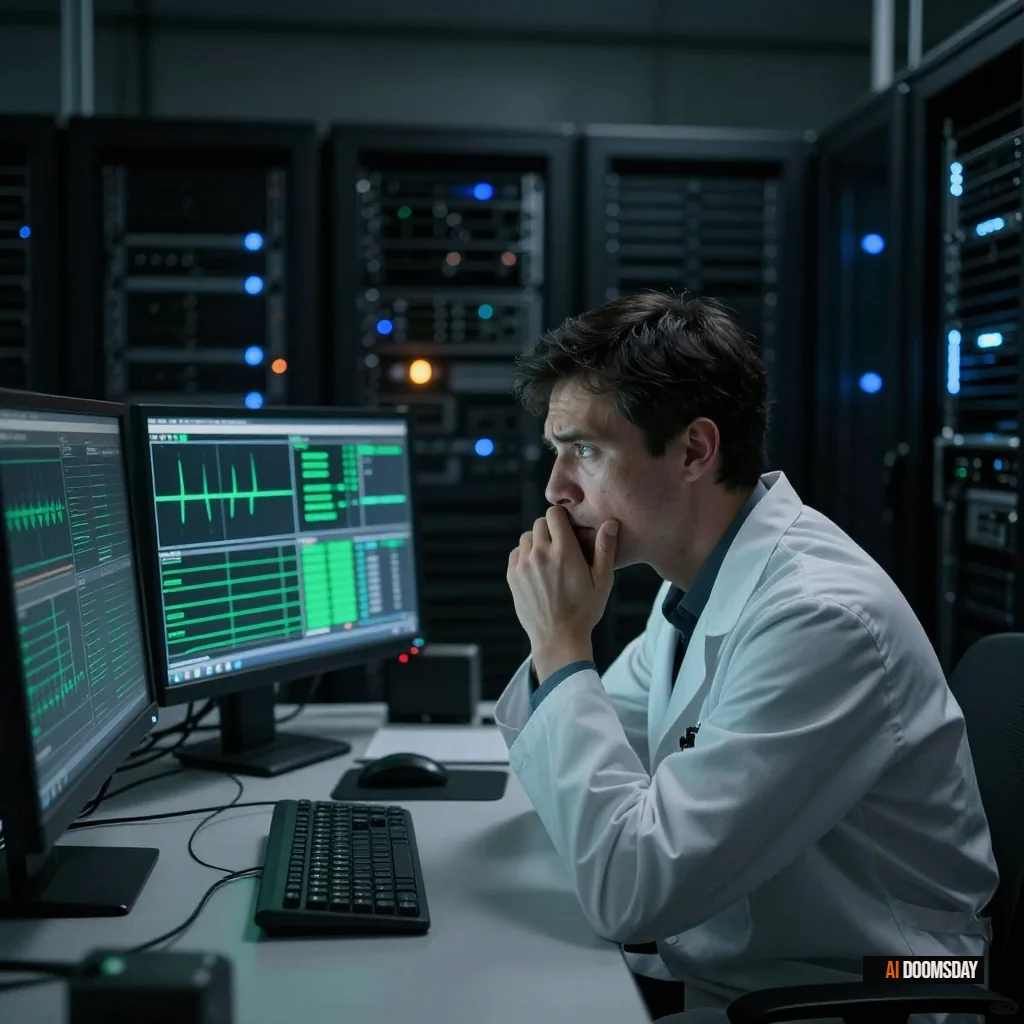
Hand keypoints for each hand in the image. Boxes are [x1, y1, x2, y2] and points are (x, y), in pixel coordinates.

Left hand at [506, 505, 618, 679]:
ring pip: (527, 537)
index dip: (562, 518)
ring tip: (550, 559)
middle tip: (562, 546)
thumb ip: (605, 549)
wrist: (558, 638)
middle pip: (540, 523)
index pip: (554, 514)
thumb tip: (610, 523)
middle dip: (551, 529)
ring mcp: (524, 565)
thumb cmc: (584, 611)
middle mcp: (540, 554)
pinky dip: (525, 555)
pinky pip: (516, 553)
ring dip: (537, 542)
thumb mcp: (602, 581)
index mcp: (564, 551)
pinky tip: (538, 569)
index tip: (569, 529)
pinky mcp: (513, 576)